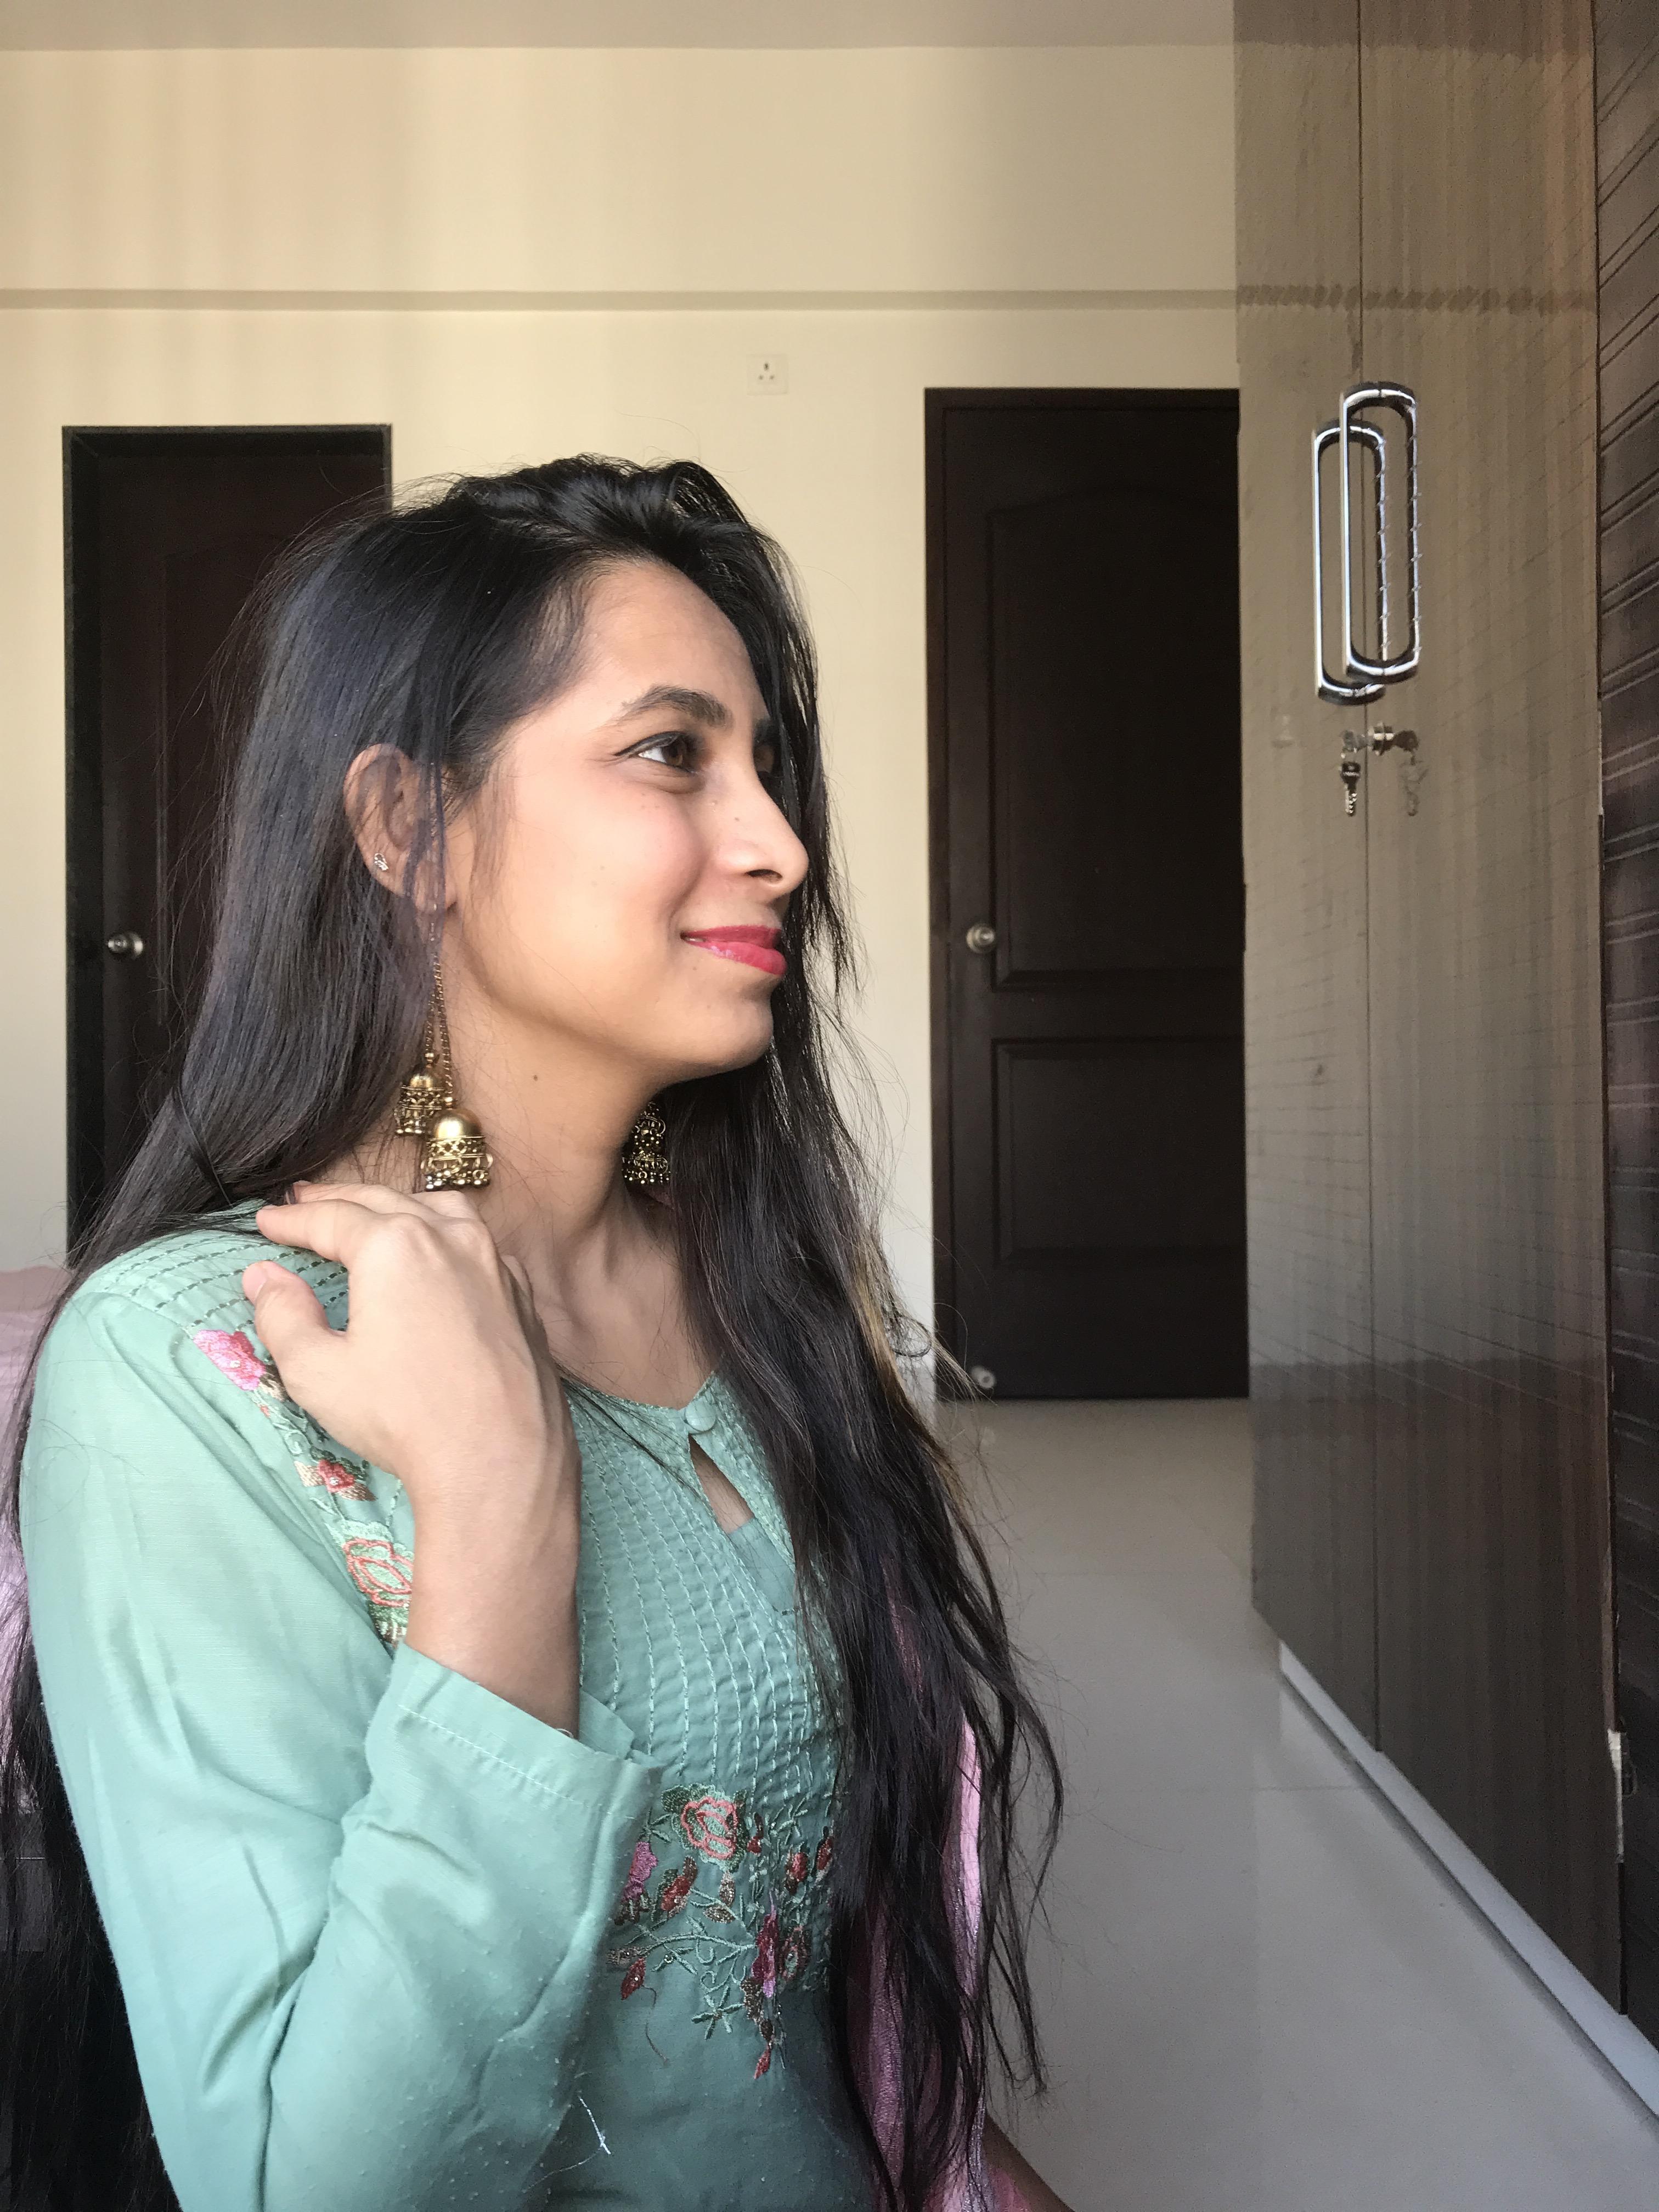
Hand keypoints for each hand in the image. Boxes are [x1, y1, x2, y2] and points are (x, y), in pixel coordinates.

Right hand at [242, 1181, 577, 1539]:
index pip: (330, 1219)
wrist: (500, 1459)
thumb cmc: (404, 1416)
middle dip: (338, 1200)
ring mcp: (495, 1262)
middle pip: (384, 1202)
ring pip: (440, 1211)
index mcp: (395, 1246)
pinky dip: (446, 1236)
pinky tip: (437, 1255)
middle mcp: (450, 1237)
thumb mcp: (318, 1371)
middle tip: (305, 1199)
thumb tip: (263, 1277)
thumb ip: (283, 1316)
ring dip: (398, 1205)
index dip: (292, 1220)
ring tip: (371, 1213)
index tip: (265, 1221)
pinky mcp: (521, 1294)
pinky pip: (478, 1246)